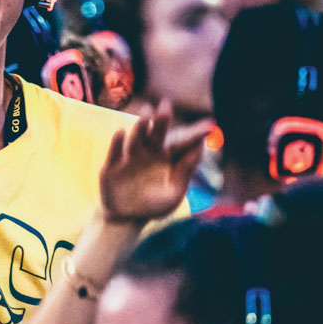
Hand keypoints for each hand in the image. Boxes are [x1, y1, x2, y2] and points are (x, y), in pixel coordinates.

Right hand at [99, 100, 211, 224]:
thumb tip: (199, 148)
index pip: (182, 143)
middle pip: (156, 134)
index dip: (194, 134)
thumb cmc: (154, 205)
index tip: (210, 126)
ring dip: (140, 126)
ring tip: (146, 113)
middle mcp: (148, 152)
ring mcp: (129, 157)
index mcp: (166, 157)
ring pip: (136, 139)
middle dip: (161, 120)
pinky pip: (115, 153)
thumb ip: (185, 172)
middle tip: (166, 105)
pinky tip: (121, 132)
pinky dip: (117, 143)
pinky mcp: (112, 166)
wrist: (126, 218)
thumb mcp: (174, 193)